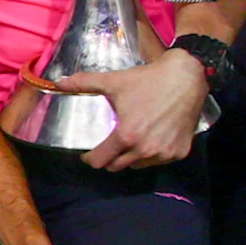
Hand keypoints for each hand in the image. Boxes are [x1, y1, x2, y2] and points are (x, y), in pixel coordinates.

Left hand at [45, 47, 208, 169]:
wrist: (187, 76)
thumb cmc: (149, 80)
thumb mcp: (114, 81)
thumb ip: (84, 84)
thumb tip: (58, 82)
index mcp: (126, 136)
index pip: (100, 161)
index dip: (90, 158)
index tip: (89, 153)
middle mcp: (145, 150)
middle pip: (117, 167)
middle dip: (109, 158)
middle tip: (109, 146)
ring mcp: (164, 153)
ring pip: (137, 166)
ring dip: (131, 158)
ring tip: (131, 140)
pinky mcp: (180, 152)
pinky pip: (158, 161)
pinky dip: (152, 155)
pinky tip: (151, 139)